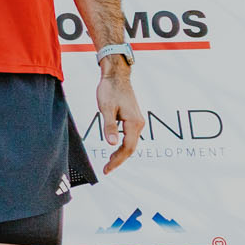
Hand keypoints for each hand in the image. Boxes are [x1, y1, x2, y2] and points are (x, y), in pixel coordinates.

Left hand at [96, 59, 142, 173]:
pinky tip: (114, 148)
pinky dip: (123, 145)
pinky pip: (130, 136)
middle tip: (106, 169)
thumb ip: (109, 126)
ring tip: (109, 162)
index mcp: (133, 123)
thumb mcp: (105, 108)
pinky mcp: (134, 118)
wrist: (116, 75)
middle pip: (131, 148)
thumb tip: (111, 143)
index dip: (117, 161)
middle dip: (119, 159)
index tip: (107, 169)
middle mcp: (139, 123)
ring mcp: (137, 121)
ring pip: (131, 142)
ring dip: (121, 153)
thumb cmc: (110, 89)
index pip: (127, 148)